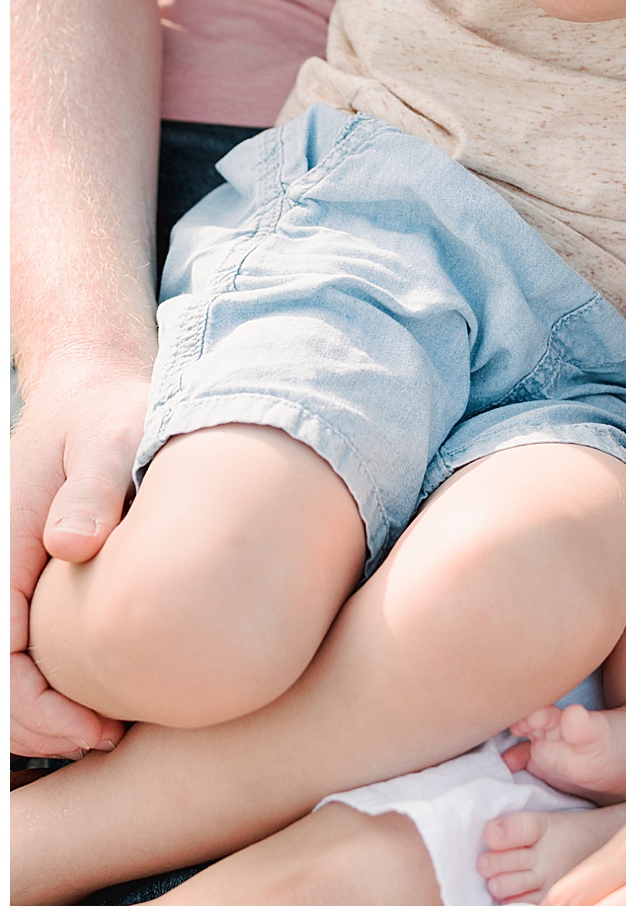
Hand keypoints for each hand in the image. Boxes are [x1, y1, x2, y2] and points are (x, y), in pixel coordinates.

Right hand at [11, 357, 151, 754]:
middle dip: (40, 725)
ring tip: (105, 729)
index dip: (39, 709)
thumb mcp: (109, 435)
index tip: (95, 729)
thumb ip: (94, 484)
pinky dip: (48, 684)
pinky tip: (100, 695)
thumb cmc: (106, 412)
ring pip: (5, 673)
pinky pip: (21, 651)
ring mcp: (8, 582)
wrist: (94, 393)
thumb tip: (73, 544)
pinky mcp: (26, 584)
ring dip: (41, 713)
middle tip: (107, 738)